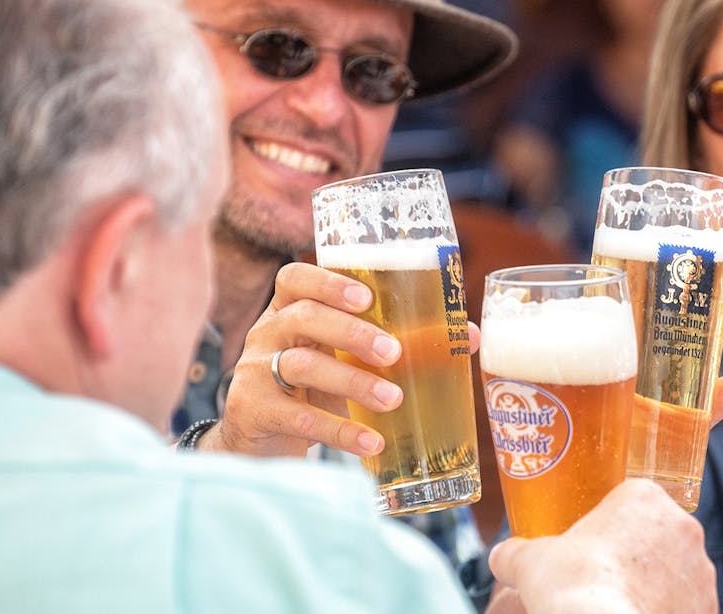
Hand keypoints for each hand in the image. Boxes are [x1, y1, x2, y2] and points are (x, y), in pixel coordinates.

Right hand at [198, 262, 479, 458]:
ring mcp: (254, 372)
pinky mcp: (252, 412)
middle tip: (394, 351)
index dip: (329, 282)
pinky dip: (339, 430)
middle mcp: (267, 333)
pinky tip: (371, 443)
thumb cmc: (313, 388)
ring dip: (351, 380)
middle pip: (303, 317)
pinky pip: (296, 418)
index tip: (367, 297)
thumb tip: (469, 336)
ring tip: (393, 399)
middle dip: (351, 332)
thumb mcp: (343, 360)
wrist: (258, 442)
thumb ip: (397, 343)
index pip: (295, 279)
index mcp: (289, 310)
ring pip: (299, 365)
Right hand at [486, 479, 716, 613]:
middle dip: (632, 554)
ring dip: (652, 584)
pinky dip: (664, 611)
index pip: (627, 500)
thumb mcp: (530, 561)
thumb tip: (503, 556)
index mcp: (643, 497)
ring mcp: (700, 569)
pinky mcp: (708, 605)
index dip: (606, 524)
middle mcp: (681, 526)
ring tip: (619, 605)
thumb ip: (517, 552)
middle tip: (601, 578)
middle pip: (654, 534)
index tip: (589, 546)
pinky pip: (685, 604)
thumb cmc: (573, 586)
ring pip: (674, 571)